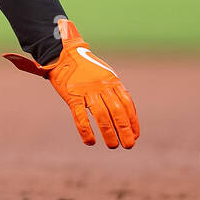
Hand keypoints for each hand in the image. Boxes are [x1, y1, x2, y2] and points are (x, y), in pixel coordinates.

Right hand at [4, 18, 139, 148]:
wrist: (63, 54)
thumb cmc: (85, 67)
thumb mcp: (105, 74)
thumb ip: (114, 90)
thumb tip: (125, 112)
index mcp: (112, 81)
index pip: (127, 104)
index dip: (132, 121)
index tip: (135, 135)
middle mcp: (102, 86)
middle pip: (117, 111)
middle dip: (124, 130)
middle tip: (129, 145)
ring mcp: (87, 91)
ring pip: (101, 116)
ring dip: (109, 133)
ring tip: (113, 145)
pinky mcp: (72, 96)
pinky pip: (80, 116)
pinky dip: (86, 130)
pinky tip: (91, 141)